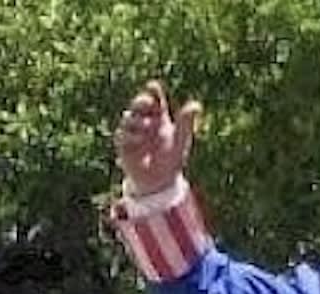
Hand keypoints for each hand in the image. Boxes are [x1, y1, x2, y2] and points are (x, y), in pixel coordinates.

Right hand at [117, 80, 201, 196]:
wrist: (162, 181)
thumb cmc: (172, 157)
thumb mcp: (181, 139)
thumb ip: (186, 122)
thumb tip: (197, 105)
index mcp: (159, 116)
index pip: (155, 100)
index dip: (153, 91)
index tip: (153, 86)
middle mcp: (143, 120)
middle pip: (139, 105)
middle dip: (141, 101)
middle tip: (148, 101)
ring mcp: (132, 131)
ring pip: (129, 119)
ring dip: (137, 120)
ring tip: (149, 124)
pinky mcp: (123, 145)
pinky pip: (123, 137)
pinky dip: (131, 136)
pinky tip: (140, 139)